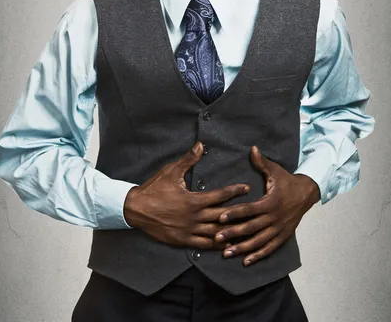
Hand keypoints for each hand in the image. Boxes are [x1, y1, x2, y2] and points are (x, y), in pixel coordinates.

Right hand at [124, 141, 249, 249]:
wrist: (136, 209)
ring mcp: (189, 231)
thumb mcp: (171, 171)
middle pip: (222, 216)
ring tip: (245, 231)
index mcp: (194, 200)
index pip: (220, 196)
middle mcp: (194, 217)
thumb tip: (200, 145)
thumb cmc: (154, 188)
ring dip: (230, 232)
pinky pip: (203, 245)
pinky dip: (216, 245)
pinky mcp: (183, 240)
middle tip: (254, 211)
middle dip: (239, 213)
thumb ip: (188, 159)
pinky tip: (226, 245)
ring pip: (215, 234)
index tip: (246, 188)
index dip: (235, 192)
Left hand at [214, 146, 320, 265]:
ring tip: (226, 252)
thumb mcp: (275, 170)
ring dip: (242, 248)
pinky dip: (258, 255)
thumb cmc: (287, 180)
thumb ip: (262, 162)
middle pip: (251, 227)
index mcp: (271, 201)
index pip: (249, 209)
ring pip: (259, 241)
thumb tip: (252, 148)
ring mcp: (279, 229)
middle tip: (216, 237)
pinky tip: (245, 261)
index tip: (220, 217)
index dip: (235, 213)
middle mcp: (274, 217)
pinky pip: (270, 248)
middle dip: (233, 233)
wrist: (307, 193)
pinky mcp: (283, 236)